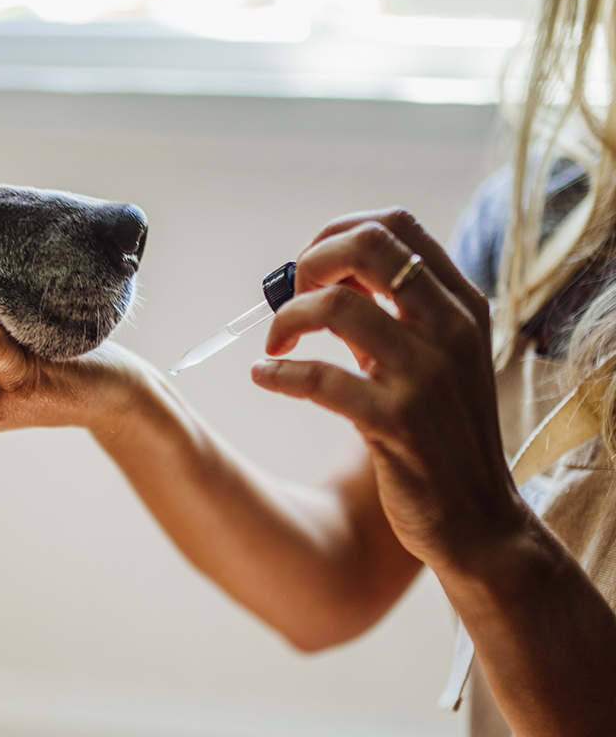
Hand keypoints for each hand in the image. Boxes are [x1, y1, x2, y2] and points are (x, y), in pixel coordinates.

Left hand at [250, 208, 527, 573]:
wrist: (479, 519)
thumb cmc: (443, 431)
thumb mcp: (430, 358)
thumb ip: (390, 312)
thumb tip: (326, 270)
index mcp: (461, 303)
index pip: (396, 224)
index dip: (336, 233)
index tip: (310, 268)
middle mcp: (450, 328)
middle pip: (366, 245)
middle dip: (311, 262)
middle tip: (290, 301)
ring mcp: (427, 374)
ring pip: (336, 306)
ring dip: (285, 321)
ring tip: (274, 347)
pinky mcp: (397, 422)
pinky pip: (319, 378)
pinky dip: (278, 373)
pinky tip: (264, 377)